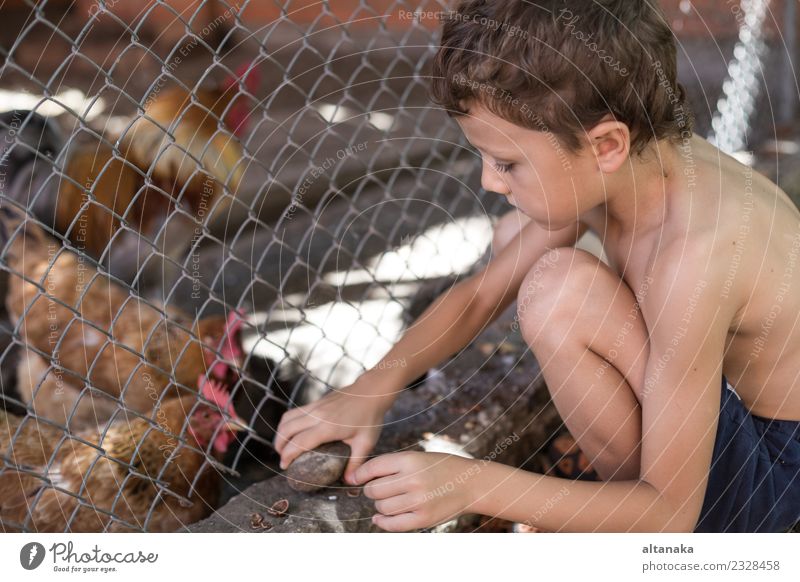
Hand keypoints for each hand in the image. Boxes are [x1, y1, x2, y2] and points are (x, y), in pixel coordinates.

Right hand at [274, 382, 391, 482]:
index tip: (284, 467)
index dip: (287, 455)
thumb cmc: (370, 417)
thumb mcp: (366, 442)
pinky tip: (294, 431)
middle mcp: (317, 415)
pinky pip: (295, 411)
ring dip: (280, 432)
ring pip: (287, 418)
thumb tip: (350, 482)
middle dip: (279, 446)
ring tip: (283, 446)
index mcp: (327, 428)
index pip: (299, 443)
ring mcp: (315, 406)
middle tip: (282, 459)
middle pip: (287, 429)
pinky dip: (288, 423)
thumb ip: (356, 463)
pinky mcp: (317, 401)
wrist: (372, 391)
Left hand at [352, 451, 477, 531]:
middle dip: (371, 490)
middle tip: (377, 490)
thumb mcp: (418, 457)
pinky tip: (380, 518)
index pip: (373, 468)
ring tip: (387, 501)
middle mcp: (413, 480)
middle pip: (373, 490)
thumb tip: (359, 478)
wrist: (471, 483)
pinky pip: (393, 525)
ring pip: (381, 508)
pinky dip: (382, 523)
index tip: (354, 479)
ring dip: (379, 506)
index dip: (360, 474)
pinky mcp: (423, 519)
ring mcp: (418, 501)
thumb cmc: (440, 467)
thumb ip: (392, 466)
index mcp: (410, 460)